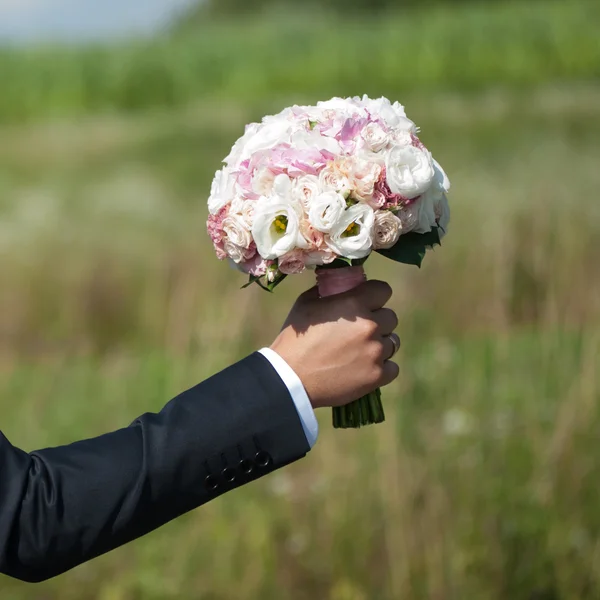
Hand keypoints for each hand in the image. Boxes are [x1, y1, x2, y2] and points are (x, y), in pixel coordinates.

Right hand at [270, 281, 399, 408]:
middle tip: (358, 331)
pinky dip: (381, 367)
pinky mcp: (377, 375)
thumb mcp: (306, 304)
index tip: (367, 303)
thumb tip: (340, 283)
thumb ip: (328, 290)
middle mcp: (370, 326)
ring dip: (379, 344)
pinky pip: (392, 367)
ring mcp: (376, 352)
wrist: (290, 379)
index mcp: (354, 303)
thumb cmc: (295, 339)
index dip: (375, 296)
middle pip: (390, 317)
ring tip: (359, 352)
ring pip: (392, 342)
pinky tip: (364, 368)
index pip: (383, 290)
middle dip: (377, 321)